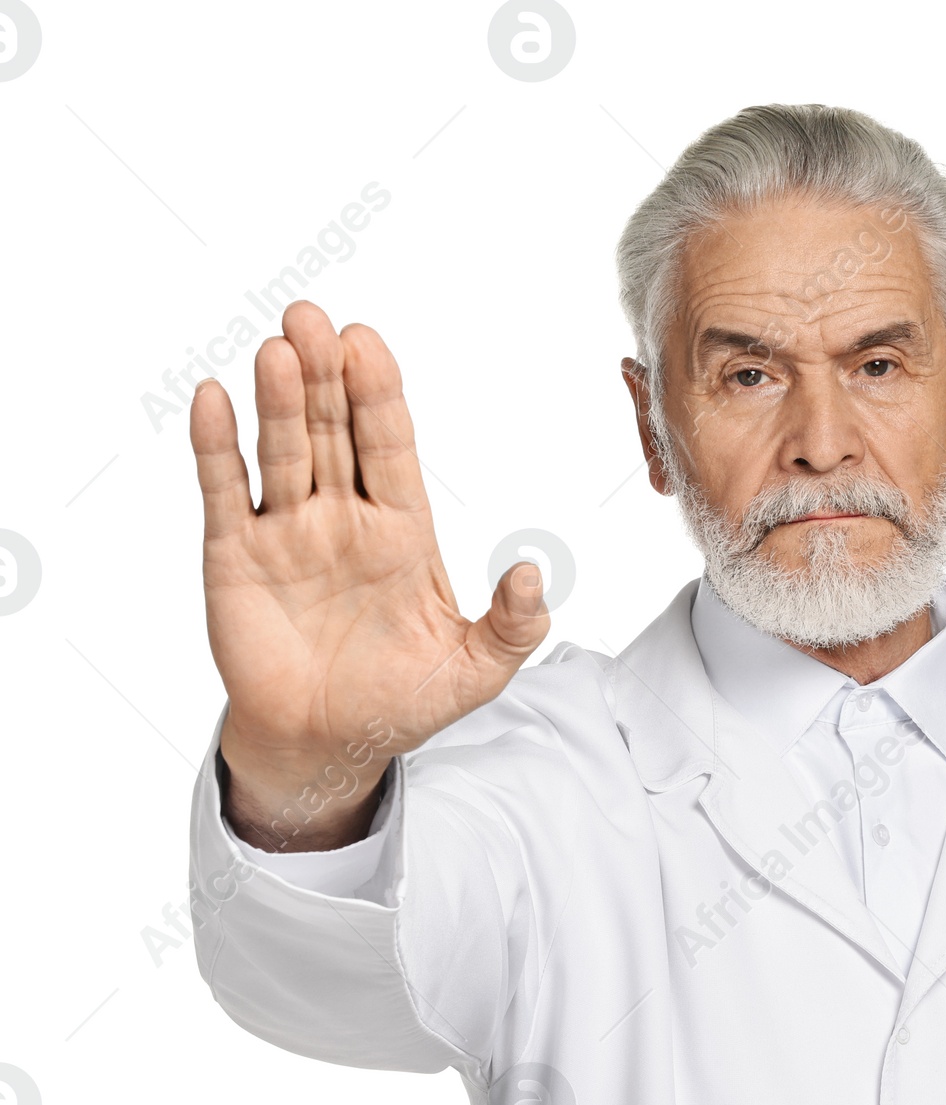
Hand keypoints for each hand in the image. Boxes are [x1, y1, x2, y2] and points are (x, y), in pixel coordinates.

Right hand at [190, 301, 549, 848]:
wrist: (328, 747)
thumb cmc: (402, 704)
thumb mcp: (475, 671)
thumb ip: (512, 625)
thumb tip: (532, 572)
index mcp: (401, 530)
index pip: (391, 446)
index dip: (379, 396)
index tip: (368, 345)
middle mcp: (342, 516)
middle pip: (333, 431)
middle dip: (326, 377)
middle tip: (314, 319)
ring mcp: (287, 531)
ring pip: (283, 450)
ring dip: (279, 401)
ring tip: (278, 349)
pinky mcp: (235, 556)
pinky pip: (225, 491)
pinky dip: (218, 447)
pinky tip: (216, 400)